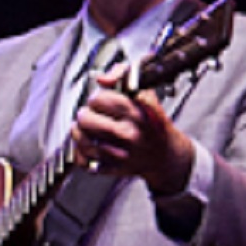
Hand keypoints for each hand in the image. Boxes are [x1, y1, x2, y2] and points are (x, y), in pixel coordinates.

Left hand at [73, 79, 195, 194]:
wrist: (167, 156)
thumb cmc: (153, 123)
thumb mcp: (147, 94)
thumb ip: (125, 77)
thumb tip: (102, 79)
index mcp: (138, 112)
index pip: (102, 98)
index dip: (97, 97)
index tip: (100, 100)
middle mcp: (129, 133)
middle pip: (87, 119)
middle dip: (84, 114)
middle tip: (88, 114)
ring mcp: (121, 153)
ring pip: (83, 140)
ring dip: (78, 132)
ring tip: (83, 128)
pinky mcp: (114, 169)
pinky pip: (84, 161)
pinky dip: (80, 153)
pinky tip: (85, 146)